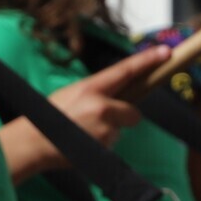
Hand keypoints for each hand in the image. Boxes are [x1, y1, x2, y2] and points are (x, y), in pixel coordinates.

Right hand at [48, 44, 168, 147]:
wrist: (34, 143)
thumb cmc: (52, 117)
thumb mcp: (73, 94)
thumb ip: (97, 92)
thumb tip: (120, 94)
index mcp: (91, 87)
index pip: (125, 71)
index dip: (147, 61)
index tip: (166, 53)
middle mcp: (101, 106)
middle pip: (133, 111)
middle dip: (124, 116)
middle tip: (101, 119)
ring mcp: (105, 129)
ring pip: (120, 129)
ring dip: (107, 132)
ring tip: (83, 132)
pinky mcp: (105, 147)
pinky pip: (112, 144)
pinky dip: (101, 144)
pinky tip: (83, 142)